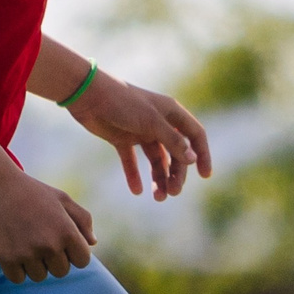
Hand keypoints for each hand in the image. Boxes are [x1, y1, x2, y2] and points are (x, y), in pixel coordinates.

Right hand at [0, 165, 96, 281]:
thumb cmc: (31, 191)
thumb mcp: (62, 198)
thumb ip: (83, 220)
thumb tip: (92, 243)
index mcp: (67, 231)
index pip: (82, 261)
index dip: (73, 252)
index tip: (61, 241)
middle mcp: (49, 245)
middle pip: (61, 271)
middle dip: (53, 259)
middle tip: (39, 238)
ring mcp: (27, 254)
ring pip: (39, 276)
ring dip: (34, 264)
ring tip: (24, 241)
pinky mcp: (6, 259)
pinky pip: (18, 278)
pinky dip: (15, 268)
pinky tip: (12, 248)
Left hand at [67, 73, 214, 200]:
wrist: (88, 95)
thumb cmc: (122, 103)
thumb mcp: (151, 122)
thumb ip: (173, 141)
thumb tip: (193, 160)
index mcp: (171, 113)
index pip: (195, 135)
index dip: (203, 154)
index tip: (205, 175)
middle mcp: (158, 122)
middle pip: (175, 153)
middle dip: (176, 174)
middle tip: (172, 193)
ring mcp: (140, 131)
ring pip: (156, 159)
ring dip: (159, 178)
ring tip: (157, 197)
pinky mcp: (122, 139)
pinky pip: (132, 161)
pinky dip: (134, 175)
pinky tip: (137, 190)